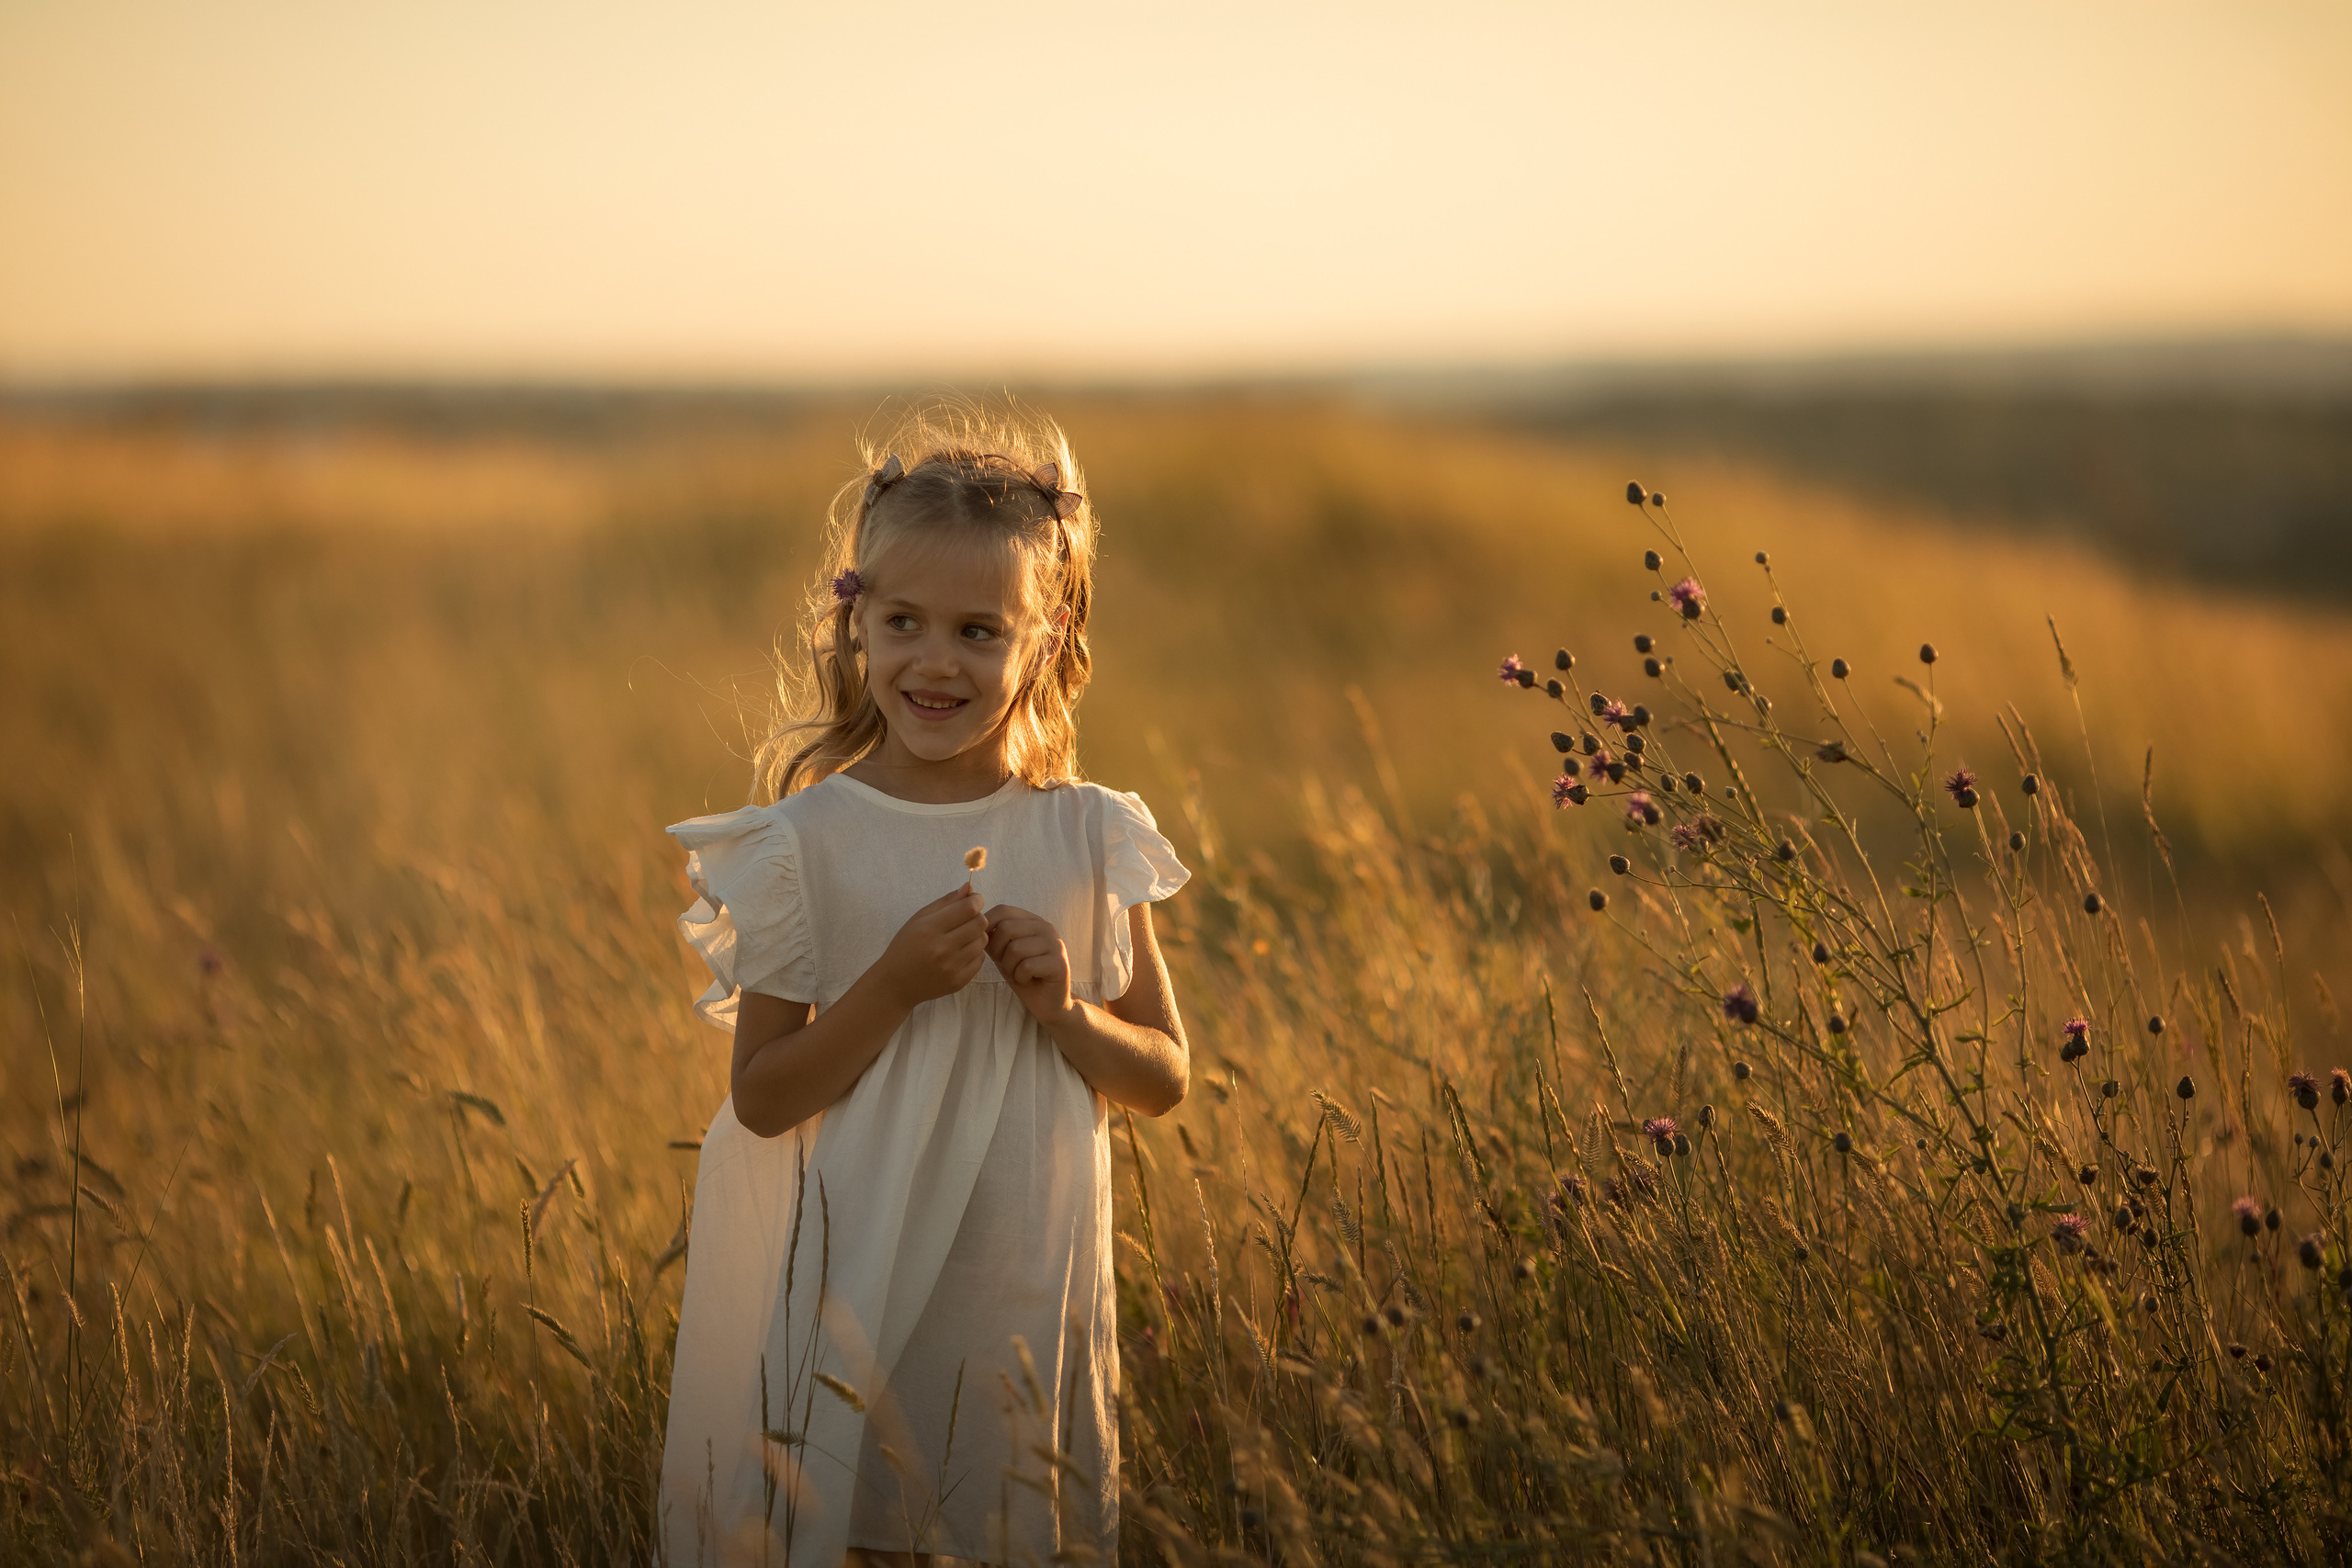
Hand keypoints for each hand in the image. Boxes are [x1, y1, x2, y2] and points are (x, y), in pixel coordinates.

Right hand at [873, 883, 988, 1008]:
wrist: (896, 984)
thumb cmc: (905, 947)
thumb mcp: (918, 919)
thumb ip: (946, 902)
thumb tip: (969, 888)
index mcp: (929, 929)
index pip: (968, 908)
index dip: (975, 901)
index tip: (972, 902)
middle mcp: (942, 949)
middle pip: (980, 923)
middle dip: (977, 917)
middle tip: (966, 920)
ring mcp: (952, 967)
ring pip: (982, 941)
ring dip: (976, 935)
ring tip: (962, 937)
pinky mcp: (959, 981)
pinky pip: (980, 959)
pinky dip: (973, 953)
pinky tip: (960, 953)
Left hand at [985, 905, 1076, 1027]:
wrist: (1049, 1002)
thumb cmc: (1024, 975)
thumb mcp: (1004, 953)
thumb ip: (994, 937)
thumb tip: (975, 925)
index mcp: (1032, 921)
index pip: (1003, 910)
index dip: (987, 926)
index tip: (986, 947)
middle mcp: (1045, 927)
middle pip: (1007, 928)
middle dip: (998, 951)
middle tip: (1006, 965)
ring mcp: (1055, 944)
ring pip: (1016, 948)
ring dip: (1010, 967)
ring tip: (1018, 973)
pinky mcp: (1059, 963)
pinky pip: (1027, 966)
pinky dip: (1021, 977)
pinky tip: (1028, 980)